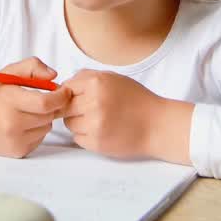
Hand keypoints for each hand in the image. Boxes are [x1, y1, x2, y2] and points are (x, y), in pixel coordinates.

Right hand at [0, 57, 70, 157]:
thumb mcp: (6, 74)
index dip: (61, 97)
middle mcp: (11, 123)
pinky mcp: (16, 152)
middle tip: (40, 99)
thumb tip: (54, 76)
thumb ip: (32, 67)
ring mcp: (14, 140)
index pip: (46, 103)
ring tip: (25, 112)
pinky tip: (20, 125)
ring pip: (47, 128)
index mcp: (9, 100)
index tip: (63, 91)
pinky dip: (36, 131)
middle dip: (51, 106)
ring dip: (43, 119)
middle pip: (49, 115)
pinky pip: (39, 139)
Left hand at [62, 71, 176, 159]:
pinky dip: (85, 136)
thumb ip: (87, 77)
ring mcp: (94, 124)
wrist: (157, 125)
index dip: (69, 93)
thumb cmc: (137, 100)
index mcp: (97, 83)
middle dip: (73, 108)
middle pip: (64, 107)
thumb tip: (62, 85)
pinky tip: (102, 131)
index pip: (65, 88)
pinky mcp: (96, 143)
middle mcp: (93, 103)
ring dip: (78, 123)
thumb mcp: (114, 78)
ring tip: (98, 120)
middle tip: (89, 110)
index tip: (76, 98)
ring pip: (69, 123)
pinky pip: (77, 138)